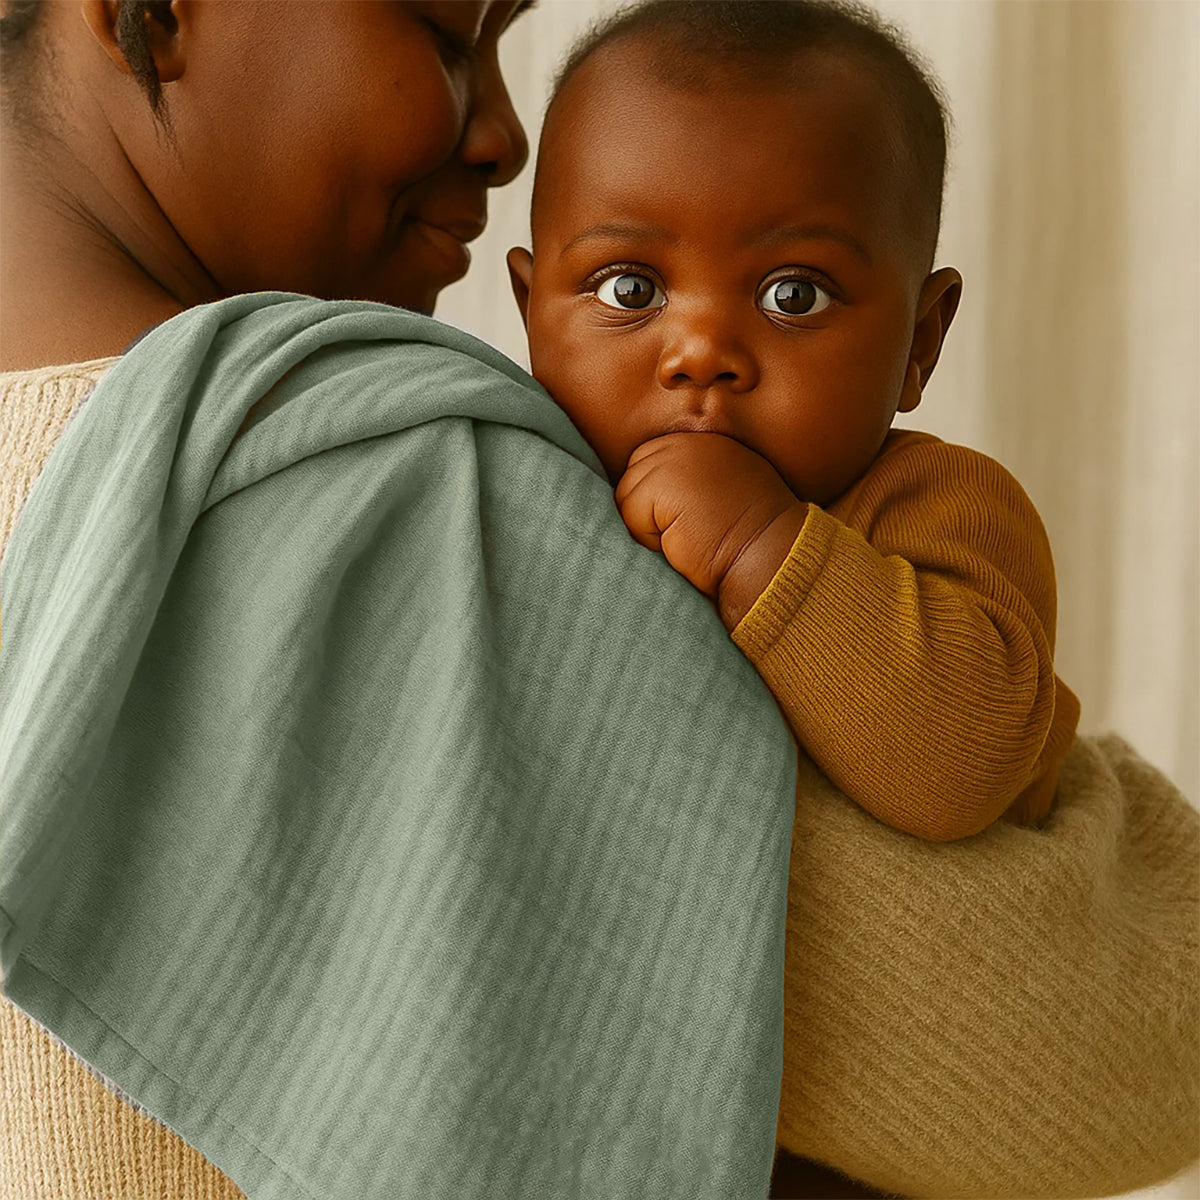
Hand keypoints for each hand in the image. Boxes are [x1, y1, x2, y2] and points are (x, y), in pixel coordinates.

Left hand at [613, 432, 808, 627]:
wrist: (771, 553)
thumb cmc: (752, 534)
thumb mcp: (725, 487)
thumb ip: (692, 474)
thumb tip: (651, 488)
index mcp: (704, 439)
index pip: (649, 458)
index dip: (656, 495)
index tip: (686, 518)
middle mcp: (687, 442)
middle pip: (632, 474)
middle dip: (647, 508)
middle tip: (686, 529)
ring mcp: (674, 459)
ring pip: (626, 495)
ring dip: (648, 525)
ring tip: (688, 534)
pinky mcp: (663, 485)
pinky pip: (630, 514)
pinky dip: (649, 538)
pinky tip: (683, 541)